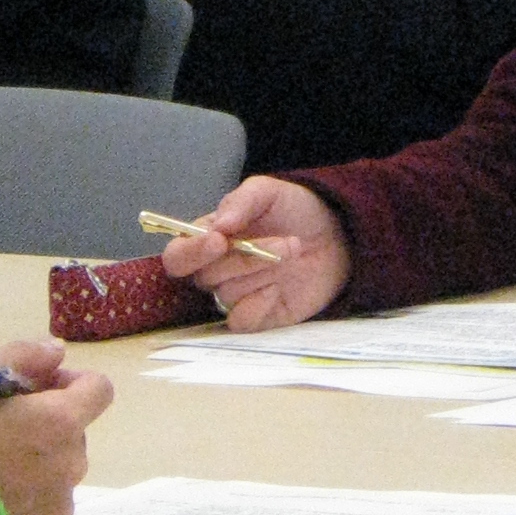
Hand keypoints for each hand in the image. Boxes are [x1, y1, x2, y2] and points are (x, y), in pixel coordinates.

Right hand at [0, 337, 112, 514]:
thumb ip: (22, 356)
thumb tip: (57, 353)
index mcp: (59, 421)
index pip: (99, 390)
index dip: (70, 385)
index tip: (36, 391)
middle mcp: (71, 465)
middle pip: (75, 435)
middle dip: (47, 428)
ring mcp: (60, 508)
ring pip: (61, 476)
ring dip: (38, 469)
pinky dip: (29, 509)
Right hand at [159, 175, 351, 329]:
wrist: (336, 235)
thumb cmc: (295, 211)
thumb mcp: (269, 192)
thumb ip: (241, 201)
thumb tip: (218, 225)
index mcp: (209, 238)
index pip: (178, 255)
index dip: (192, 251)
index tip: (219, 241)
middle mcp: (217, 270)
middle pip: (204, 276)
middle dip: (243, 258)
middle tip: (282, 242)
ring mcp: (237, 295)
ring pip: (226, 294)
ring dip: (260, 272)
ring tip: (293, 250)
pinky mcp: (258, 316)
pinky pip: (241, 322)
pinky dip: (257, 305)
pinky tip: (279, 288)